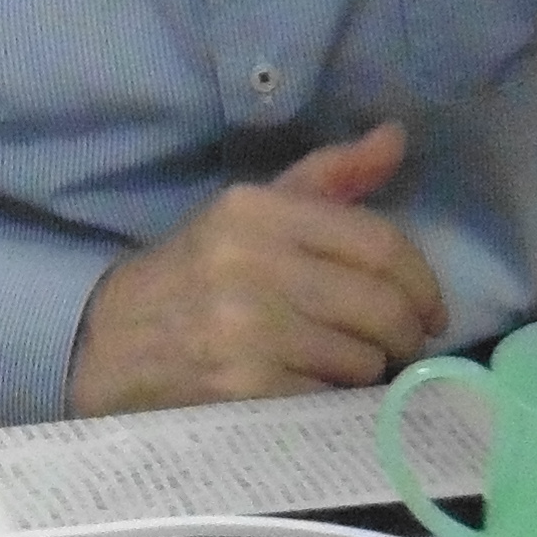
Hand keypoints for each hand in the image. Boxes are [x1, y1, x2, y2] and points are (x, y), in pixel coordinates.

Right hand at [68, 123, 448, 413]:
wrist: (104, 345)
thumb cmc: (192, 276)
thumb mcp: (249, 213)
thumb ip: (327, 178)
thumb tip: (395, 137)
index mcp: (255, 211)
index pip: (378, 242)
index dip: (423, 281)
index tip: (431, 310)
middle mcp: (250, 264)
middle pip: (379, 304)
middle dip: (408, 333)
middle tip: (406, 346)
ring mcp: (245, 331)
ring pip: (361, 357)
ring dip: (370, 369)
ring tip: (352, 366)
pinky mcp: (241, 389)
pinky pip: (327, 398)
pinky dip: (336, 399)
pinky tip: (320, 390)